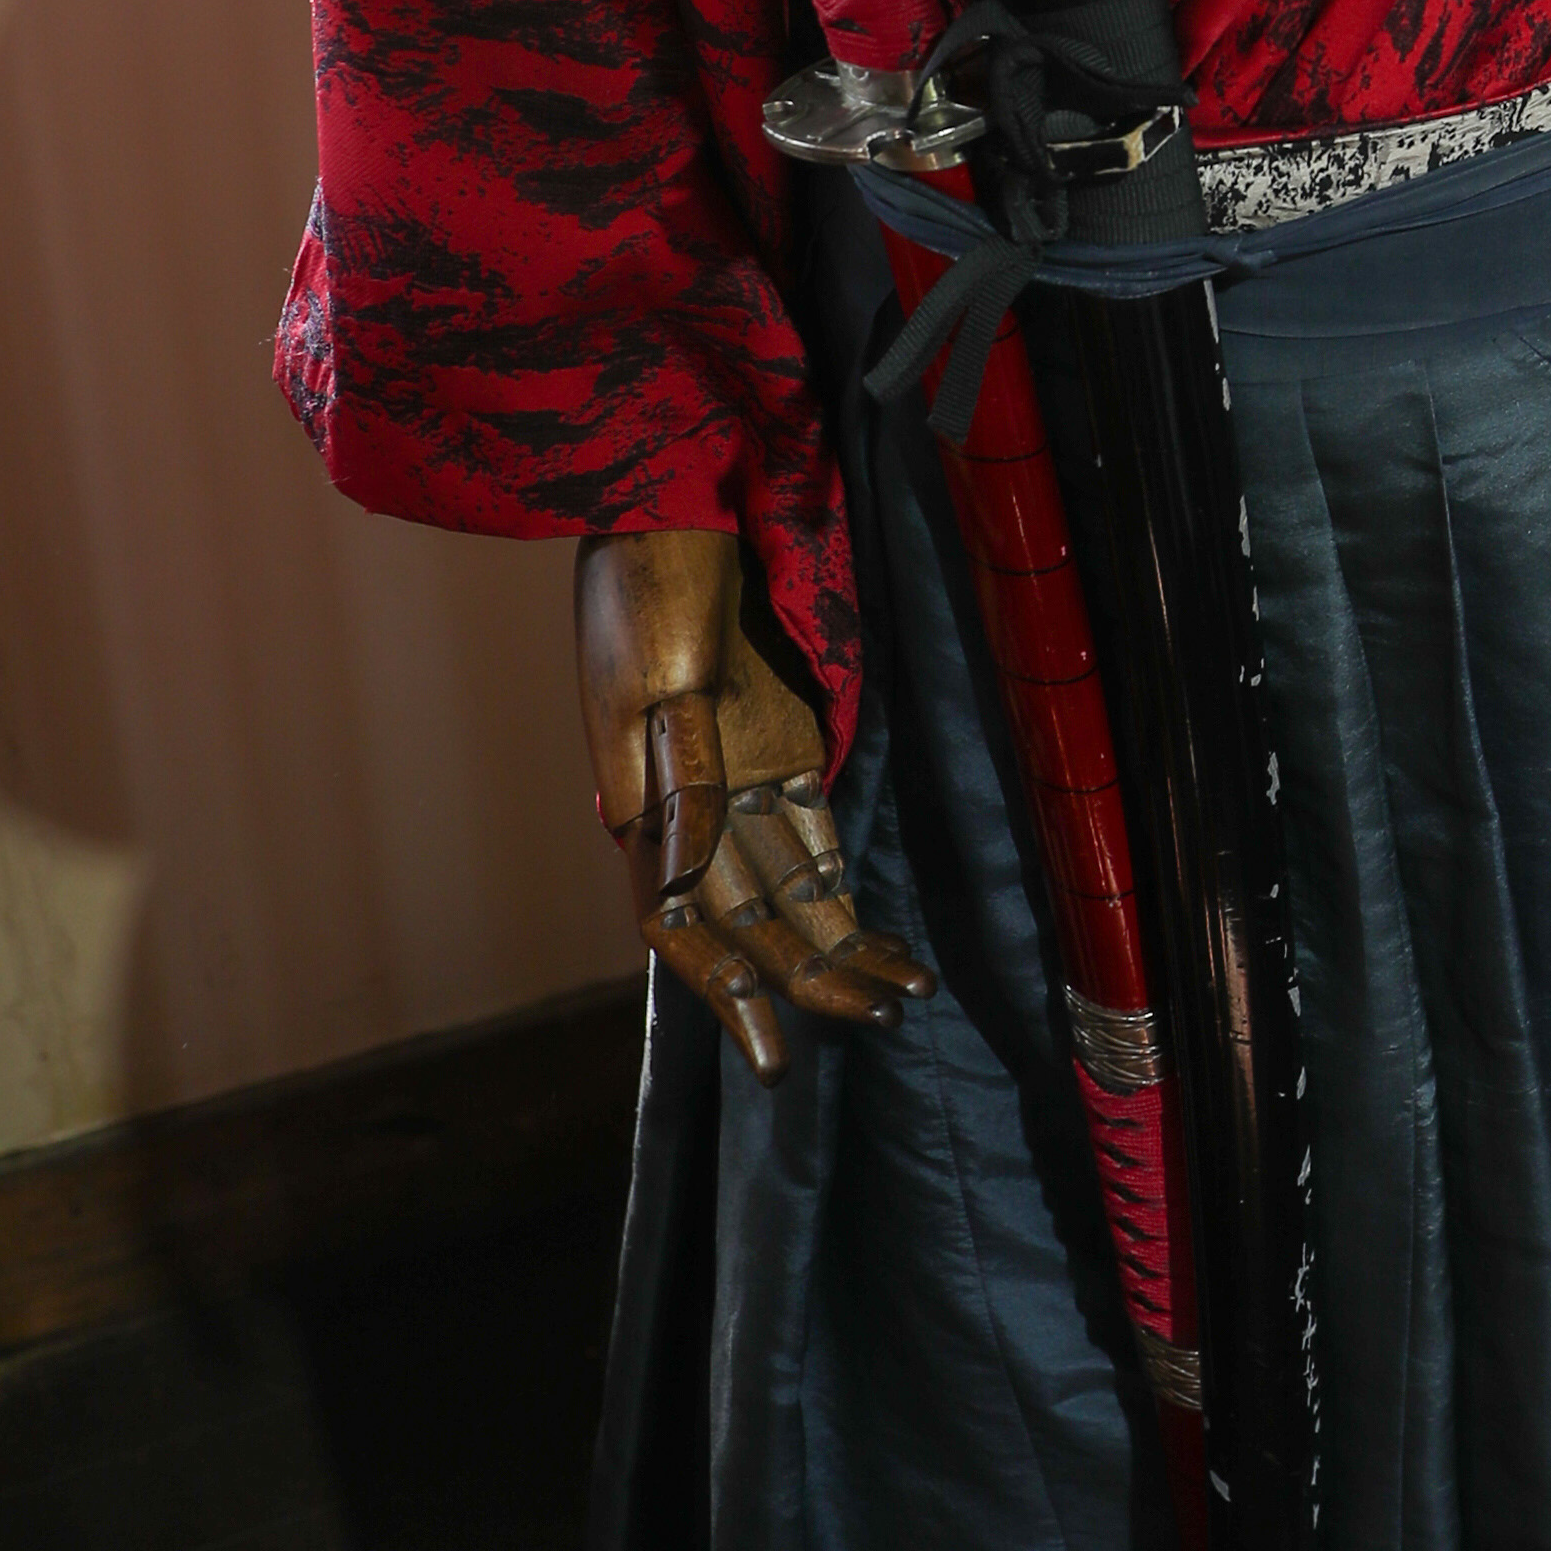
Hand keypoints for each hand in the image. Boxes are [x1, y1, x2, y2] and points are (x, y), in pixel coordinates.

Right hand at [576, 528, 934, 1080]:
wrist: (670, 496)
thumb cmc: (647, 584)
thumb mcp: (656, 684)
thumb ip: (678, 790)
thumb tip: (682, 893)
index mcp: (645, 805)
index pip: (689, 927)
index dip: (732, 993)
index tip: (780, 1053)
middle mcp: (691, 810)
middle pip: (755, 918)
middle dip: (815, 976)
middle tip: (885, 1019)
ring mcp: (737, 777)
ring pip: (790, 885)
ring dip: (841, 940)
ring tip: (905, 992)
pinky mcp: (780, 742)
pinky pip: (810, 830)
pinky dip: (839, 880)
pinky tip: (875, 925)